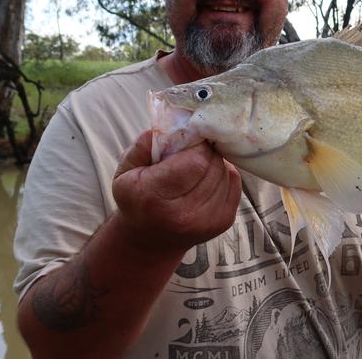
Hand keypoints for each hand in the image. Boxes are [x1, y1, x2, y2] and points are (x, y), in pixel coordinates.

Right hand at [112, 130, 241, 251]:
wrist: (150, 239)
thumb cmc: (137, 197)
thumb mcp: (126, 169)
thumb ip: (146, 143)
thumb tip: (175, 122)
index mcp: (153, 197)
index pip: (195, 160)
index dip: (196, 144)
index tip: (188, 141)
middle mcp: (182, 215)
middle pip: (213, 165)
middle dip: (205, 152)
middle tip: (192, 152)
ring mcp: (206, 222)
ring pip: (225, 172)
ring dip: (214, 163)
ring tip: (196, 168)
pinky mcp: (223, 222)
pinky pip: (235, 183)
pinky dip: (223, 174)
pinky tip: (206, 178)